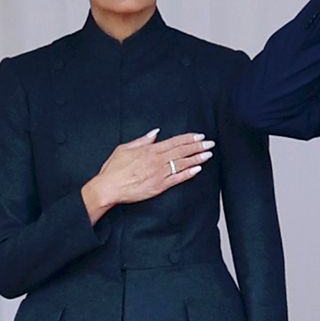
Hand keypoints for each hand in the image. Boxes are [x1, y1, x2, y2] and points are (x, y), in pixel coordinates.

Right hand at [81, 129, 214, 223]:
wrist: (109, 187)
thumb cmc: (114, 169)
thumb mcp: (125, 148)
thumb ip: (142, 140)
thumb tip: (155, 132)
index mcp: (149, 150)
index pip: (174, 142)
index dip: (188, 139)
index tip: (199, 136)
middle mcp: (157, 161)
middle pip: (181, 151)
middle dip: (197, 147)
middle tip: (210, 143)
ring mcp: (159, 174)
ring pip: (182, 164)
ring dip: (197, 158)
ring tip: (208, 154)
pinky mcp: (159, 187)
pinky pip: (177, 179)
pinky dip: (188, 174)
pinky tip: (197, 169)